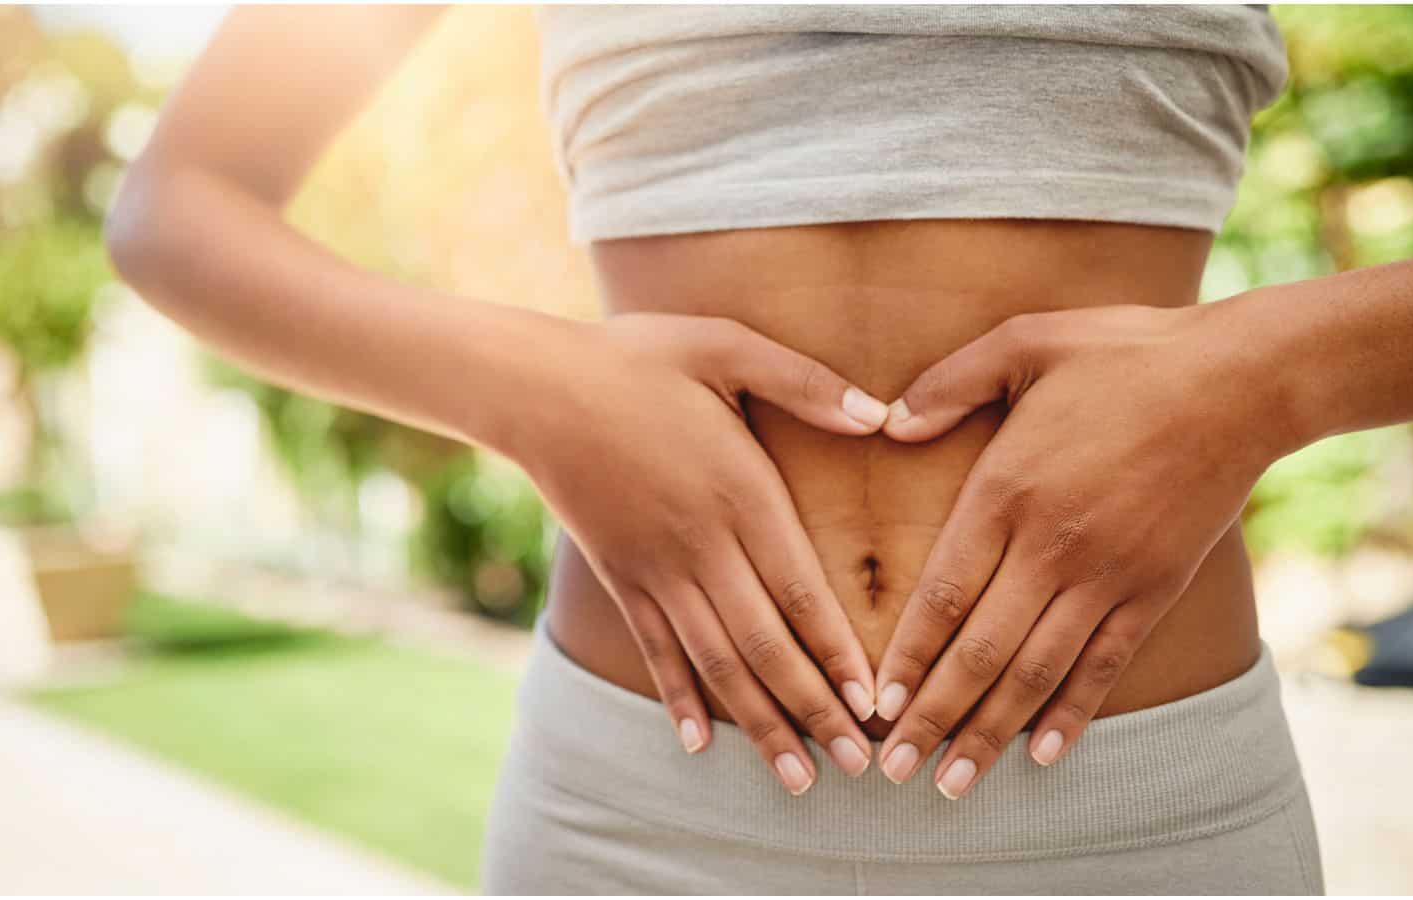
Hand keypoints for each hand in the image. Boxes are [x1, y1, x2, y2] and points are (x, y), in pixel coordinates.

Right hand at [510, 312, 889, 793]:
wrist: (534, 386)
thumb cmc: (636, 358)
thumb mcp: (725, 345)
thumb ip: (804, 381)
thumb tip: (878, 415)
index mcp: (739, 491)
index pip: (801, 589)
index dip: (838, 651)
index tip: (874, 702)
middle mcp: (701, 544)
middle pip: (766, 644)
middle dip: (815, 711)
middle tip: (860, 765)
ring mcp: (656, 567)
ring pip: (716, 662)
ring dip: (760, 724)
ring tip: (800, 779)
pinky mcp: (620, 575)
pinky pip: (655, 649)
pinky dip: (678, 698)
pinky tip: (697, 744)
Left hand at [869, 302, 1280, 798]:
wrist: (1240, 379)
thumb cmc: (1125, 352)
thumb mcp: (1023, 342)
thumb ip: (948, 384)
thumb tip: (886, 422)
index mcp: (1007, 489)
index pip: (943, 593)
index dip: (907, 655)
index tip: (875, 704)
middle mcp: (1052, 546)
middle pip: (980, 651)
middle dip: (932, 716)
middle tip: (894, 770)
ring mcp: (1107, 575)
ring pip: (1037, 672)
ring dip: (991, 732)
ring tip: (953, 784)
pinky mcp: (1154, 588)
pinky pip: (1105, 665)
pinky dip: (1073, 713)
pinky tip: (1044, 755)